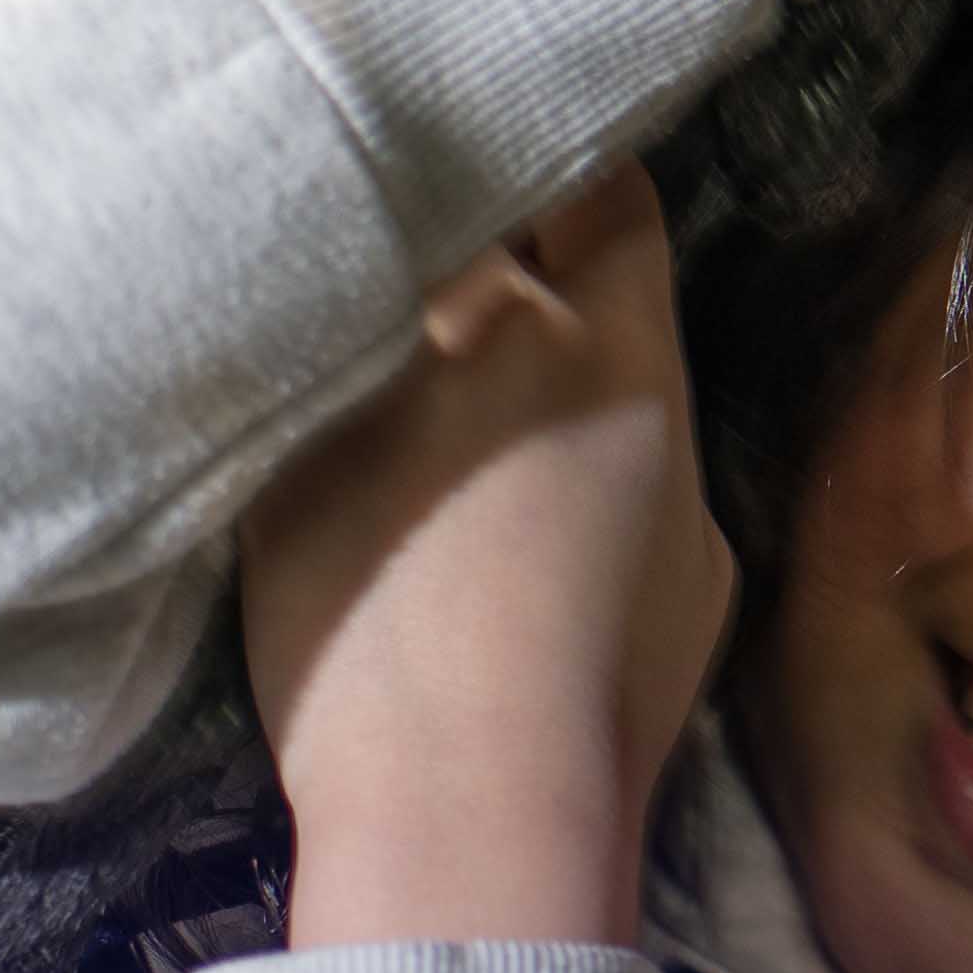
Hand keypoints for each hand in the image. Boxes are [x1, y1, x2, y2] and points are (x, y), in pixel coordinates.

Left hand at [242, 168, 737, 951]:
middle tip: (461, 243)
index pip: (605, 188)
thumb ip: (652, 436)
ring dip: (371, 276)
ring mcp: (370, 368)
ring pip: (362, 263)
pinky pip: (284, 359)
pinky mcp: (274, 430)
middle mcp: (489, 322)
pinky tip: (288, 394)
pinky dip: (290, 367)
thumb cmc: (605, 688)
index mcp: (616, 345)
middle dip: (472, 209)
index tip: (563, 203)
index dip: (582, 186)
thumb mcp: (698, 553)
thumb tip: (621, 405)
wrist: (457, 786)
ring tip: (366, 309)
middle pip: (473, 197)